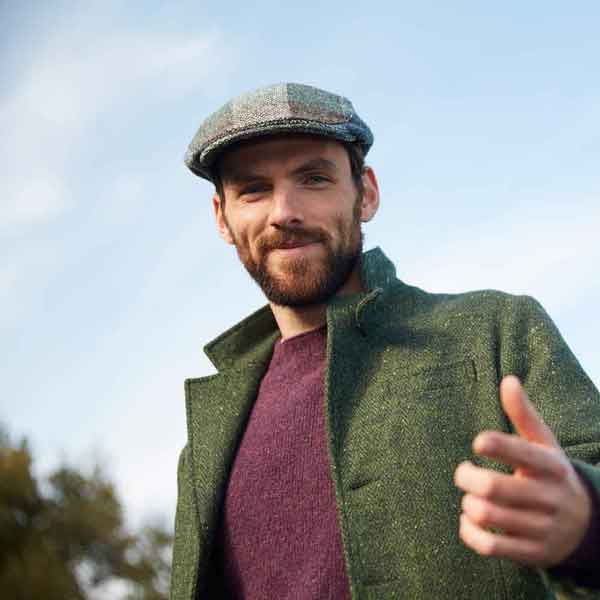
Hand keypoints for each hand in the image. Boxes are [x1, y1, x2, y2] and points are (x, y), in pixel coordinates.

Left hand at [454, 375, 591, 566]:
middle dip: (467, 478)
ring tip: (470, 497)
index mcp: (552, 467)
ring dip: (469, 504)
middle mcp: (550, 498)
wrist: (586, 524)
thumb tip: (509, 380)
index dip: (496, 445)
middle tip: (463, 473)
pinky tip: (468, 520)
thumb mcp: (543, 444)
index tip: (477, 442)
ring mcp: (544, 529)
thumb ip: (523, 414)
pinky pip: (490, 546)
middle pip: (494, 488)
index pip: (522, 453)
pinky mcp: (533, 554)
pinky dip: (469, 532)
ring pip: (488, 516)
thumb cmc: (549, 474)